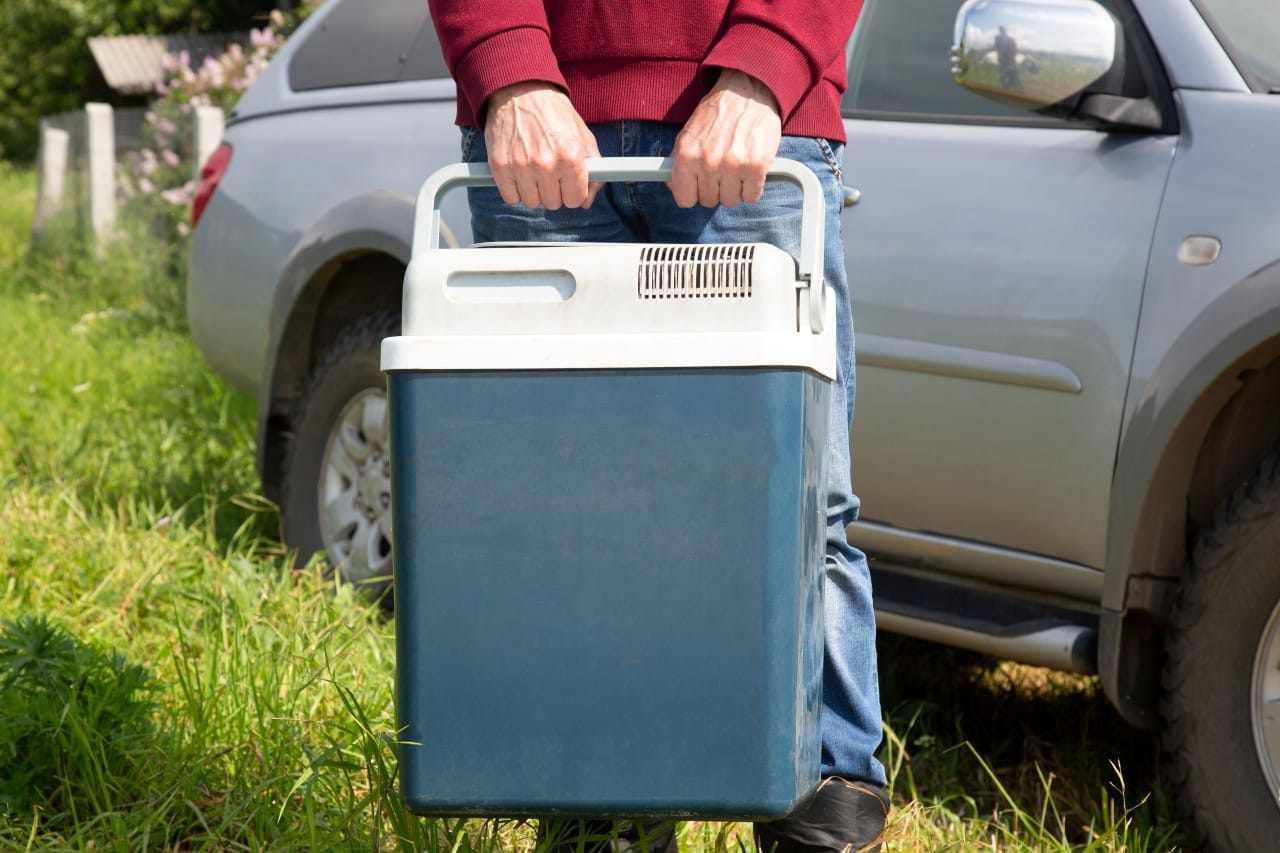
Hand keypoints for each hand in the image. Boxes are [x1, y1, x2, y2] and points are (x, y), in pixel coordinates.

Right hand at [484, 82, 601, 209]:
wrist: (519, 90)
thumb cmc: (553, 112)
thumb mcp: (582, 135)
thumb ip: (593, 170)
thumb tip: (587, 201)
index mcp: (571, 158)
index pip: (576, 200)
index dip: (572, 191)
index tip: (567, 181)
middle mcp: (547, 165)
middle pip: (553, 203)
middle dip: (553, 190)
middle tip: (548, 169)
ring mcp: (522, 167)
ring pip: (532, 202)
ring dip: (533, 190)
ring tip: (533, 168)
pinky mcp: (500, 167)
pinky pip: (511, 197)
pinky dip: (514, 189)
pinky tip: (518, 171)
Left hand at [670, 70, 782, 208]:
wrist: (747, 90)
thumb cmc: (718, 114)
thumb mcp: (688, 133)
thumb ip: (679, 162)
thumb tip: (674, 187)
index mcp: (687, 155)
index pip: (685, 199)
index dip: (693, 192)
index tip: (700, 185)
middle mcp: (708, 162)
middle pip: (709, 201)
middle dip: (715, 188)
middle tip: (722, 167)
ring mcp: (733, 166)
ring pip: (730, 201)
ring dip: (734, 188)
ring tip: (737, 166)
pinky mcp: (756, 167)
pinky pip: (751, 196)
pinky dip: (752, 186)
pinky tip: (750, 169)